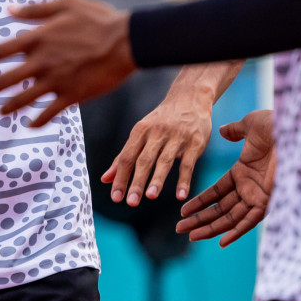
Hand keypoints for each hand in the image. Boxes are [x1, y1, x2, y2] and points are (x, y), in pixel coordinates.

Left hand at [0, 0, 137, 127]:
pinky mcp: (71, 96)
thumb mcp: (65, 5)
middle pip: (8, 79)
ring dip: (9, 107)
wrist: (126, 42)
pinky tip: (30, 125)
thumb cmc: (98, 19)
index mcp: (38, 38)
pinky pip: (49, 113)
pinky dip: (38, 121)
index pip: (3, 50)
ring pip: (24, 99)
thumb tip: (10, 10)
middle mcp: (42, 62)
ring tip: (0, 113)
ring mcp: (55, 81)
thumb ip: (35, 10)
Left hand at [103, 84, 212, 205]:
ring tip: (150, 196)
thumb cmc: (161, 120)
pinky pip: (188, 164)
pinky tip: (180, 196)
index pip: (127, 157)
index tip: (115, 197)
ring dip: (157, 179)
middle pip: (144, 160)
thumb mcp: (141, 133)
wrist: (190, 98)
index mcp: (140, 131)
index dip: (120, 177)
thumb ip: (124, 157)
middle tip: (130, 202)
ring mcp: (177, 137)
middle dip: (136, 181)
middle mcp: (157, 133)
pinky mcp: (195, 143)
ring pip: (164, 160)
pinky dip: (184, 180)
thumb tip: (105, 179)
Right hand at [175, 109, 275, 246]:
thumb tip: (223, 131)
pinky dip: (236, 232)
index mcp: (243, 172)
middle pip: (220, 209)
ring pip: (230, 218)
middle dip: (199, 219)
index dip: (200, 201)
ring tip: (191, 236)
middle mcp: (249, 188)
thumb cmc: (276, 125)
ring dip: (211, 228)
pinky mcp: (267, 202)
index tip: (184, 210)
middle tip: (180, 229)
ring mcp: (258, 196)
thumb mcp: (250, 125)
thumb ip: (235, 131)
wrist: (294, 130)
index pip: (216, 192)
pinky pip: (249, 221)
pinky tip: (221, 242)